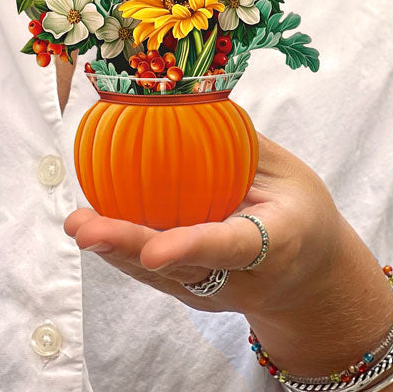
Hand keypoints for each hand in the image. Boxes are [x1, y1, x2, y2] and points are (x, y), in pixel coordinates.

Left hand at [63, 131, 349, 319]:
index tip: (153, 251)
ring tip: (77, 225)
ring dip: (115, 250)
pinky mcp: (196, 294)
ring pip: (161, 275)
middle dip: (130, 249)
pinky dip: (122, 250)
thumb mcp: (288, 174)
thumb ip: (241, 146)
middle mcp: (242, 278)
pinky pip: (155, 274)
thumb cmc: (301, 213)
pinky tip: (91, 225)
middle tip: (86, 230)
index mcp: (275, 245)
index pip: (229, 246)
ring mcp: (217, 292)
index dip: (190, 247)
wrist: (315, 283)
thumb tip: (189, 97)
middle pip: (181, 267)